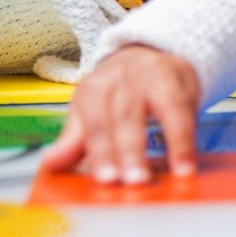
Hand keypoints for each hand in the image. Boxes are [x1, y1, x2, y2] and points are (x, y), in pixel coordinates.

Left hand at [40, 44, 200, 183]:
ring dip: (161, 145)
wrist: (150, 55)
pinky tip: (185, 165)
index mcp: (94, 88)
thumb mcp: (90, 112)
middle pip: (123, 115)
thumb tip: (50, 163)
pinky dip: (184, 141)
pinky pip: (183, 112)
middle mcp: (122, 78)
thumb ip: (74, 141)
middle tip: (131, 181)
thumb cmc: (117, 92)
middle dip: (126, 151)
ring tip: (156, 177)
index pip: (94, 120)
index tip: (106, 179)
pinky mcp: (179, 78)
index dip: (100, 150)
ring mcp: (152, 76)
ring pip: (156, 110)